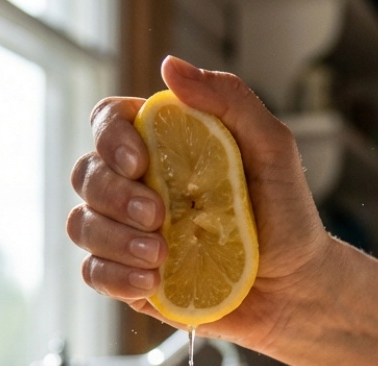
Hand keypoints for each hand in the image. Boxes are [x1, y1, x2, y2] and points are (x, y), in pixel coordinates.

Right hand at [66, 56, 331, 351]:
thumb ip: (229, 100)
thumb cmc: (285, 214)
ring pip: (81, 225)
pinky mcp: (130, 278)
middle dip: (114, 195)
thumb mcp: (272, 148)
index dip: (110, 137)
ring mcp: (129, 233)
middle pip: (86, 174)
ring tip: (160, 254)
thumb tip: (170, 67)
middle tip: (159, 215)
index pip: (109, 121)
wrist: (296, 285)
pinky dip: (116, 277)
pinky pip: (94, 273)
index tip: (139, 162)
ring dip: (115, 239)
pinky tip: (153, 281)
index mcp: (163, 145)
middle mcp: (137, 185)